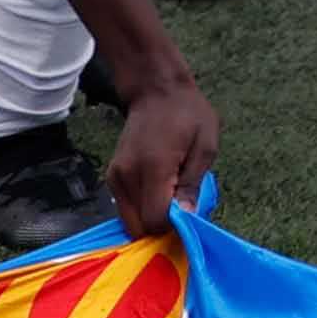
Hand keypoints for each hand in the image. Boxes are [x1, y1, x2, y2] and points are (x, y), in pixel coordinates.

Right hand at [106, 73, 220, 237]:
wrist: (156, 90)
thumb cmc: (188, 114)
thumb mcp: (205, 146)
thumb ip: (193, 184)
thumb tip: (186, 218)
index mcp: (153, 168)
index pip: (155, 220)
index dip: (174, 225)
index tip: (190, 213)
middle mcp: (127, 176)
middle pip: (140, 227)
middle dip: (162, 226)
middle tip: (182, 207)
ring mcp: (115, 177)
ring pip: (130, 222)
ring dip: (151, 218)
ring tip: (171, 196)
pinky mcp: (111, 176)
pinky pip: (125, 208)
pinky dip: (141, 209)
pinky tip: (158, 191)